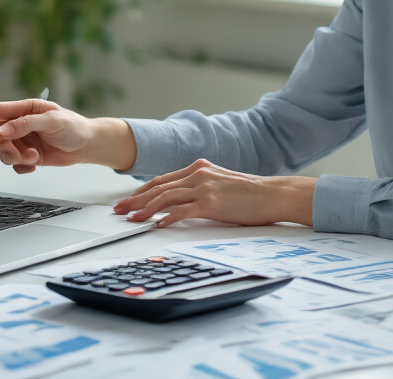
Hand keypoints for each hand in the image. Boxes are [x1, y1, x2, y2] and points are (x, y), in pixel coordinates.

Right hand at [0, 99, 135, 173]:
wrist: (86, 145)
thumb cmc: (73, 126)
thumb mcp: (52, 121)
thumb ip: (26, 125)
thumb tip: (2, 131)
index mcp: (22, 109)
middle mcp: (18, 124)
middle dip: (7, 148)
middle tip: (24, 154)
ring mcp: (21, 140)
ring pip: (2, 153)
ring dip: (16, 159)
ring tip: (35, 158)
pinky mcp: (25, 155)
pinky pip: (12, 165)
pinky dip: (22, 168)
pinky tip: (35, 165)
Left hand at [113, 159, 315, 228]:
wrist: (273, 194)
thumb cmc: (250, 193)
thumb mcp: (221, 183)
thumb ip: (201, 187)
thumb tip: (182, 201)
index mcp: (199, 168)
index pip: (163, 179)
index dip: (143, 190)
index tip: (130, 200)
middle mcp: (198, 174)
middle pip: (158, 187)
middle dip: (136, 199)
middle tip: (120, 209)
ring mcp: (204, 187)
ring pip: (165, 197)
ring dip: (145, 210)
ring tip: (132, 219)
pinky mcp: (211, 203)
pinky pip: (181, 211)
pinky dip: (166, 218)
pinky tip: (156, 225)